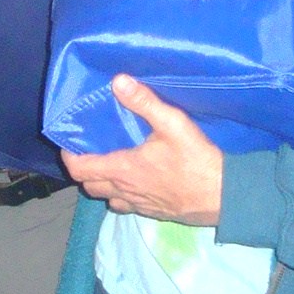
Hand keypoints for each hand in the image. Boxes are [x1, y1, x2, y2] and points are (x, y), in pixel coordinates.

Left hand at [60, 75, 223, 224]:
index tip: (70, 142)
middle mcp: (125, 190)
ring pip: (107, 198)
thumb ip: (145, 102)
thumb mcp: (173, 124)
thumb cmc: (197, 161)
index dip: (69, 156)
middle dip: (85, 169)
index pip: (80, 168)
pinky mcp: (152, 212)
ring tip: (110, 163)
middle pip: (89, 185)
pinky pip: (126, 206)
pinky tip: (134, 181)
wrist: (223, 197)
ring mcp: (138, 204)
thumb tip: (118, 81)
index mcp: (123, 169)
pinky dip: (121, 195)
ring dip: (102, 183)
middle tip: (92, 149)